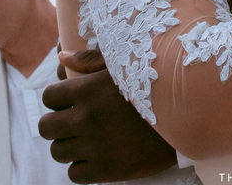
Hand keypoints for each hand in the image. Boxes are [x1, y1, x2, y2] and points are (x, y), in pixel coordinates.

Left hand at [39, 50, 175, 182]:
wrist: (185, 119)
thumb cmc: (153, 88)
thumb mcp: (123, 66)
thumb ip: (90, 60)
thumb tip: (61, 58)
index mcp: (87, 90)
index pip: (49, 97)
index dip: (56, 99)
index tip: (68, 103)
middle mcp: (86, 118)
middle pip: (46, 127)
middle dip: (56, 124)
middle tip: (72, 124)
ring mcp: (94, 146)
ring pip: (57, 151)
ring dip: (68, 146)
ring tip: (84, 140)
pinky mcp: (105, 170)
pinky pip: (74, 175)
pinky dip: (81, 167)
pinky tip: (95, 157)